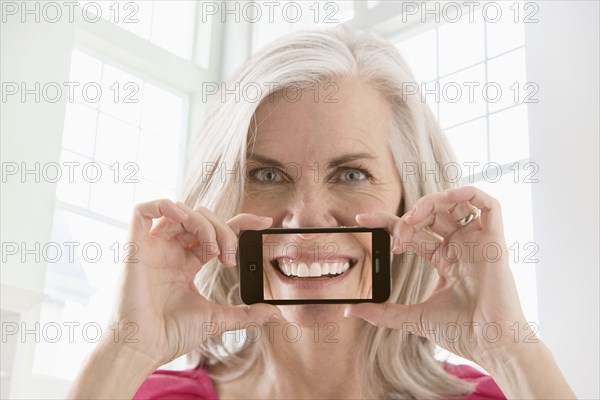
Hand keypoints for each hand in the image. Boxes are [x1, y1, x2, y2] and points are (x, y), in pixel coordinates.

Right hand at [105, 199, 280, 366]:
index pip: (215, 231)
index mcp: (187, 263)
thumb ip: (245, 314)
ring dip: (204, 224)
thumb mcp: (216, 319)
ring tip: (213, 251)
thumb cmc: (171, 335)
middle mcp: (171, 251)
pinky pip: (142, 210)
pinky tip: (183, 218)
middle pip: (202, 219)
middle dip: (224, 231)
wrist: (143, 349)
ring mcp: (153, 248)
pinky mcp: (134, 247)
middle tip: (231, 259)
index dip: (239, 222)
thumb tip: (273, 314)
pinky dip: (164, 205)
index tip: (264, 224)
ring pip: (182, 212)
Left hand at [344, 186, 529, 365]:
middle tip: (396, 237)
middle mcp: (460, 246)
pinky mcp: (495, 240)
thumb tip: (351, 309)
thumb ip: (382, 312)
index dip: (388, 221)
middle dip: (408, 217)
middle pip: (431, 214)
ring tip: (415, 219)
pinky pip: (489, 205)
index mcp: (445, 260)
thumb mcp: (413, 318)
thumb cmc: (460, 332)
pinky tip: (449, 197)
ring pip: (455, 204)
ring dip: (431, 203)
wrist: (489, 344)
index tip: (362, 220)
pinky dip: (469, 192)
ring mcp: (477, 242)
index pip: (414, 230)